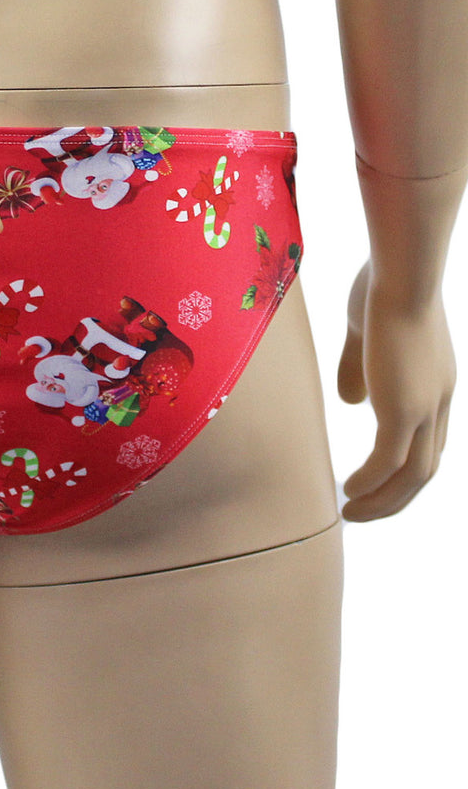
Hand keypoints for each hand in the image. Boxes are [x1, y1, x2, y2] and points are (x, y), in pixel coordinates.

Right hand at [337, 261, 454, 520]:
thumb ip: (358, 368)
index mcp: (435, 384)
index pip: (426, 440)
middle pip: (425, 468)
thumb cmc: (384, 288)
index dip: (401, 466)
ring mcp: (426, 409)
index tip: (373, 480)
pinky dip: (370, 483)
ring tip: (351, 512)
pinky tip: (349, 491)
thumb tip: (350, 402)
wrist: (404, 276)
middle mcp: (439, 403)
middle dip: (394, 496)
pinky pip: (389, 462)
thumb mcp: (367, 334)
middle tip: (361, 511)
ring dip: (382, 500)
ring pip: (412, 475)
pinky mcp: (405, 410)